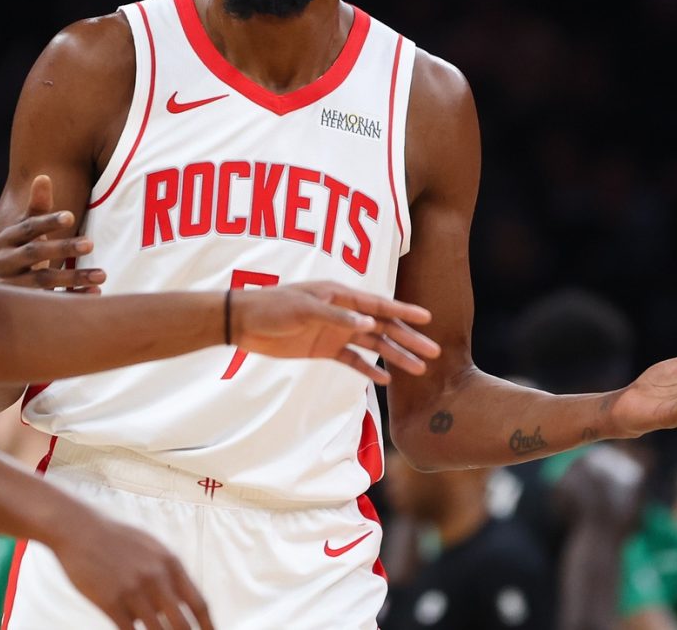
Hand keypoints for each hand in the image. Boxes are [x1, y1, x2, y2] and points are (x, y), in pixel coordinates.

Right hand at [0, 175, 105, 292]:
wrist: (3, 289)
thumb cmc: (23, 250)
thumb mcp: (28, 229)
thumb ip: (37, 207)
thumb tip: (43, 176)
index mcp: (7, 239)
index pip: (28, 227)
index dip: (48, 222)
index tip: (71, 217)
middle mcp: (4, 262)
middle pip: (35, 253)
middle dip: (63, 247)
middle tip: (91, 243)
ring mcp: (12, 287)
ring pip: (43, 281)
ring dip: (74, 276)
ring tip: (103, 274)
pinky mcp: (24, 306)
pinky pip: (51, 302)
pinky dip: (74, 297)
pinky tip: (96, 293)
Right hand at [49, 512, 213, 628]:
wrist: (79, 529)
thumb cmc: (115, 538)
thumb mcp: (150, 547)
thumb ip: (168, 572)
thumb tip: (182, 599)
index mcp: (170, 564)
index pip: (198, 604)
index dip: (208, 626)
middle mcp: (155, 578)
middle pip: (182, 625)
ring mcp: (133, 591)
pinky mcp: (110, 602)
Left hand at [230, 281, 438, 383]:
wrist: (242, 323)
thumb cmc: (272, 308)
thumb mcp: (303, 310)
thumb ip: (337, 317)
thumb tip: (370, 324)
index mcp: (339, 295)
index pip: (378, 305)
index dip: (403, 312)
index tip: (427, 318)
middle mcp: (342, 312)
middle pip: (382, 327)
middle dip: (408, 339)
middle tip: (433, 352)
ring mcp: (335, 331)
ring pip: (372, 345)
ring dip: (394, 356)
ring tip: (417, 371)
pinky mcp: (324, 349)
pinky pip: (352, 360)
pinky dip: (368, 369)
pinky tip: (385, 381)